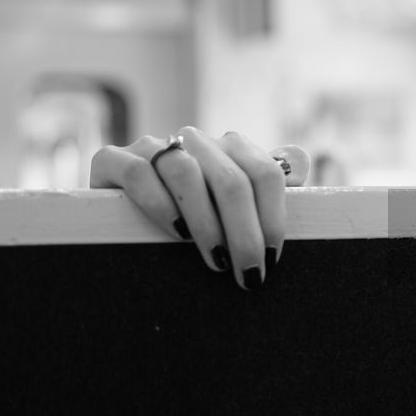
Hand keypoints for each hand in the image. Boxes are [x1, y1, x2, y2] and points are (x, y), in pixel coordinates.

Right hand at [90, 128, 309, 289]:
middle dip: (245, 233)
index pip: (265, 173)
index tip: (272, 260)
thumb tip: (304, 163)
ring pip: (186, 173)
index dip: (273, 218)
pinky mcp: (111, 160)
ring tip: (216, 261)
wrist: (119, 227)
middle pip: (231, 180)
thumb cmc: (192, 225)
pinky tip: (176, 233)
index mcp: (230, 149)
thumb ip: (266, 192)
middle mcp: (194, 141)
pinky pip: (139, 173)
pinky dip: (160, 204)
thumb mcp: (231, 213)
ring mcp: (151, 146)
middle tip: (248, 275)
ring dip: (206, 223)